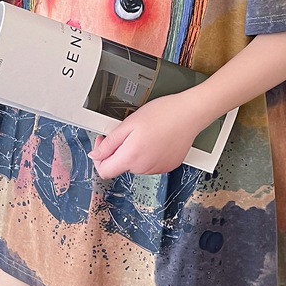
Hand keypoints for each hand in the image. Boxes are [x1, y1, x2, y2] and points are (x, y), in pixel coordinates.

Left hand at [88, 92, 212, 178]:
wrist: (190, 114)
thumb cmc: (163, 114)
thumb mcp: (129, 123)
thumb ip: (110, 143)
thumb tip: (95, 156)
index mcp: (131, 157)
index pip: (104, 171)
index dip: (99, 157)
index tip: (104, 143)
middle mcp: (144, 168)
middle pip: (120, 166)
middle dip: (118, 150)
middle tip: (127, 131)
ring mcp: (157, 168)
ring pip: (136, 165)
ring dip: (134, 152)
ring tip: (145, 133)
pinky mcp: (168, 166)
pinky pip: (150, 164)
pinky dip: (148, 153)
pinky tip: (156, 139)